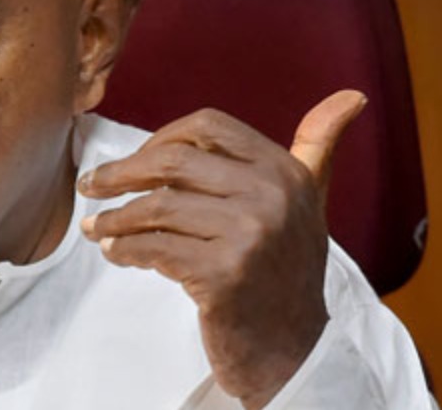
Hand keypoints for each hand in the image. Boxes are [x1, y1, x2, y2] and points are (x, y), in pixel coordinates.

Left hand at [78, 90, 365, 408]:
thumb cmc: (284, 267)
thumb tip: (350, 95)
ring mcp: (249, 236)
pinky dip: (123, 248)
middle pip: (173, 161)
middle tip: (91, 185)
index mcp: (285, 170)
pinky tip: (113, 251)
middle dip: (121, 172)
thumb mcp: (307, 201)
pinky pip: (153, 248)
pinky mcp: (223, 275)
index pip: (207, 125)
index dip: (161, 137)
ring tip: (96, 227)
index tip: (134, 160)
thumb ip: (316, 146)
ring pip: (156, 207)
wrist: (290, 346)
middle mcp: (272, 196)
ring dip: (114, 217)